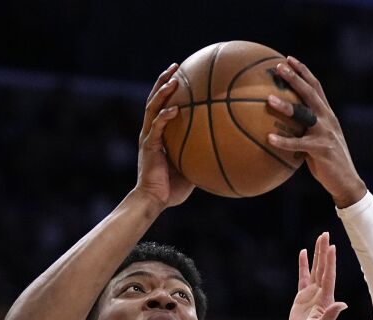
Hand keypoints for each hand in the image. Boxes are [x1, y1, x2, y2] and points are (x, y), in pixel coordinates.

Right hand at [135, 64, 193, 208]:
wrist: (154, 201)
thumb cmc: (172, 189)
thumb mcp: (191, 168)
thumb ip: (201, 155)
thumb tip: (224, 150)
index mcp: (158, 135)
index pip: (162, 106)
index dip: (168, 91)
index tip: (181, 75)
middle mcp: (150, 132)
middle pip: (154, 100)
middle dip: (164, 81)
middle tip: (175, 66)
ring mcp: (148, 138)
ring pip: (153, 108)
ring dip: (162, 93)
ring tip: (173, 79)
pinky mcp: (149, 147)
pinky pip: (157, 128)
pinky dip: (165, 117)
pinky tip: (175, 109)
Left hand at [266, 57, 366, 208]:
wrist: (346, 181)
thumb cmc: (327, 162)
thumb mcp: (318, 140)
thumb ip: (304, 129)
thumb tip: (279, 125)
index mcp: (327, 115)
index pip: (316, 86)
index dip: (303, 71)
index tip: (288, 58)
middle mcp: (328, 119)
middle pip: (311, 93)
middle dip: (295, 78)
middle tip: (279, 67)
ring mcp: (326, 134)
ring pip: (305, 115)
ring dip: (287, 106)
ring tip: (269, 99)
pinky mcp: (322, 150)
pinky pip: (299, 144)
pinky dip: (283, 141)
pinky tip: (269, 138)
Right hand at [288, 231, 346, 319]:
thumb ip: (330, 316)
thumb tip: (343, 305)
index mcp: (326, 299)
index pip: (328, 276)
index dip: (330, 261)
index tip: (332, 247)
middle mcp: (321, 293)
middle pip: (323, 268)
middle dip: (324, 251)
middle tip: (325, 234)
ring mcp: (312, 294)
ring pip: (315, 269)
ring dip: (317, 254)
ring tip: (319, 238)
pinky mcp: (303, 296)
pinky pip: (303, 277)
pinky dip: (304, 265)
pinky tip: (304, 253)